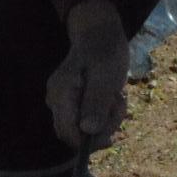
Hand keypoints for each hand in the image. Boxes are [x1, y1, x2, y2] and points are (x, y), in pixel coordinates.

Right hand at [45, 0, 130, 148]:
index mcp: (61, 93)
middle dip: (102, 129)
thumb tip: (88, 130)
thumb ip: (96, 102)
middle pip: (75, 135)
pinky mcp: (74, 103)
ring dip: (108, 120)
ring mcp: (64, 102)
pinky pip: (89, 121)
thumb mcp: (106, 76)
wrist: (101, 34)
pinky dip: (106, 115)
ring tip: (118, 97)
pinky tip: (113, 97)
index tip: (112, 136)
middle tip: (119, 107)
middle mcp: (57, 100)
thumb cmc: (104, 51)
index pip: (67, 133)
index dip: (88, 142)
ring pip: (85, 130)